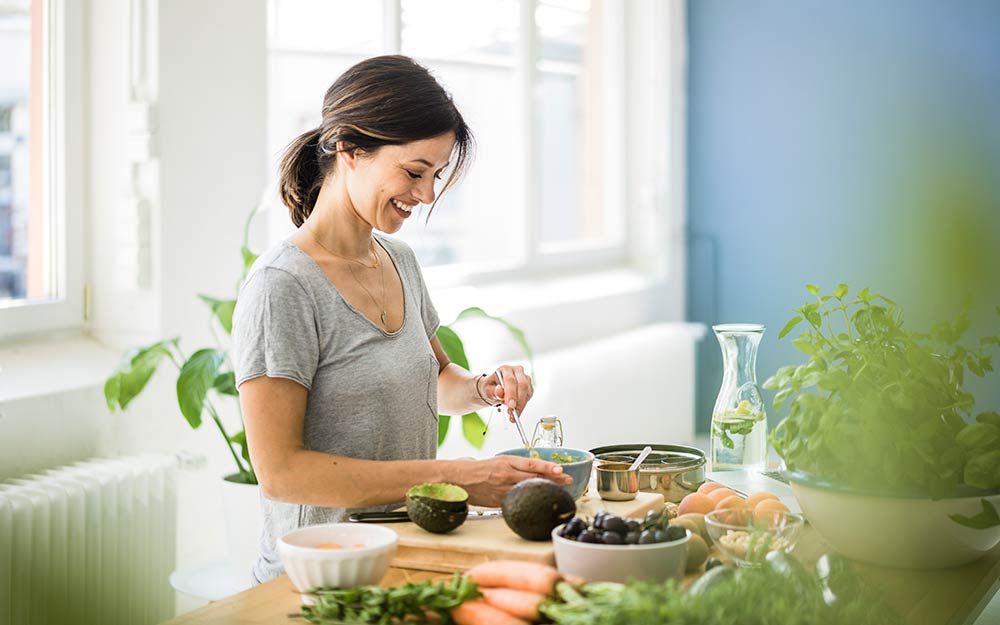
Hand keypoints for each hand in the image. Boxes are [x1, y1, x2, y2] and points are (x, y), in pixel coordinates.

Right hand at [455, 456, 571, 507]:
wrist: (461, 479)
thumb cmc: (480, 469)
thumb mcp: (499, 461)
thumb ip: (517, 466)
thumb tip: (537, 470)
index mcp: (506, 462)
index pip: (531, 464)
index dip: (548, 467)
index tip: (561, 469)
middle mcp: (506, 475)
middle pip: (534, 478)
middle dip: (553, 479)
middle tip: (568, 480)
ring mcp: (503, 490)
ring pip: (528, 490)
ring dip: (545, 490)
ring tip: (559, 490)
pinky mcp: (499, 501)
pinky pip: (517, 501)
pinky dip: (529, 500)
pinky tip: (538, 501)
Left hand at [480, 364, 532, 419]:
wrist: (494, 388)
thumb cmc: (491, 387)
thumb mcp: (487, 389)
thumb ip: (493, 391)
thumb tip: (499, 391)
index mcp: (505, 369)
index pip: (511, 380)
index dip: (511, 393)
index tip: (510, 405)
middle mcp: (517, 371)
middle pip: (522, 385)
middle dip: (518, 400)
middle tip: (512, 412)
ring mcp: (525, 378)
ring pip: (527, 392)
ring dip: (521, 405)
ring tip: (512, 414)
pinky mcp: (529, 387)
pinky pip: (529, 397)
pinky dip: (523, 406)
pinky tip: (515, 411)